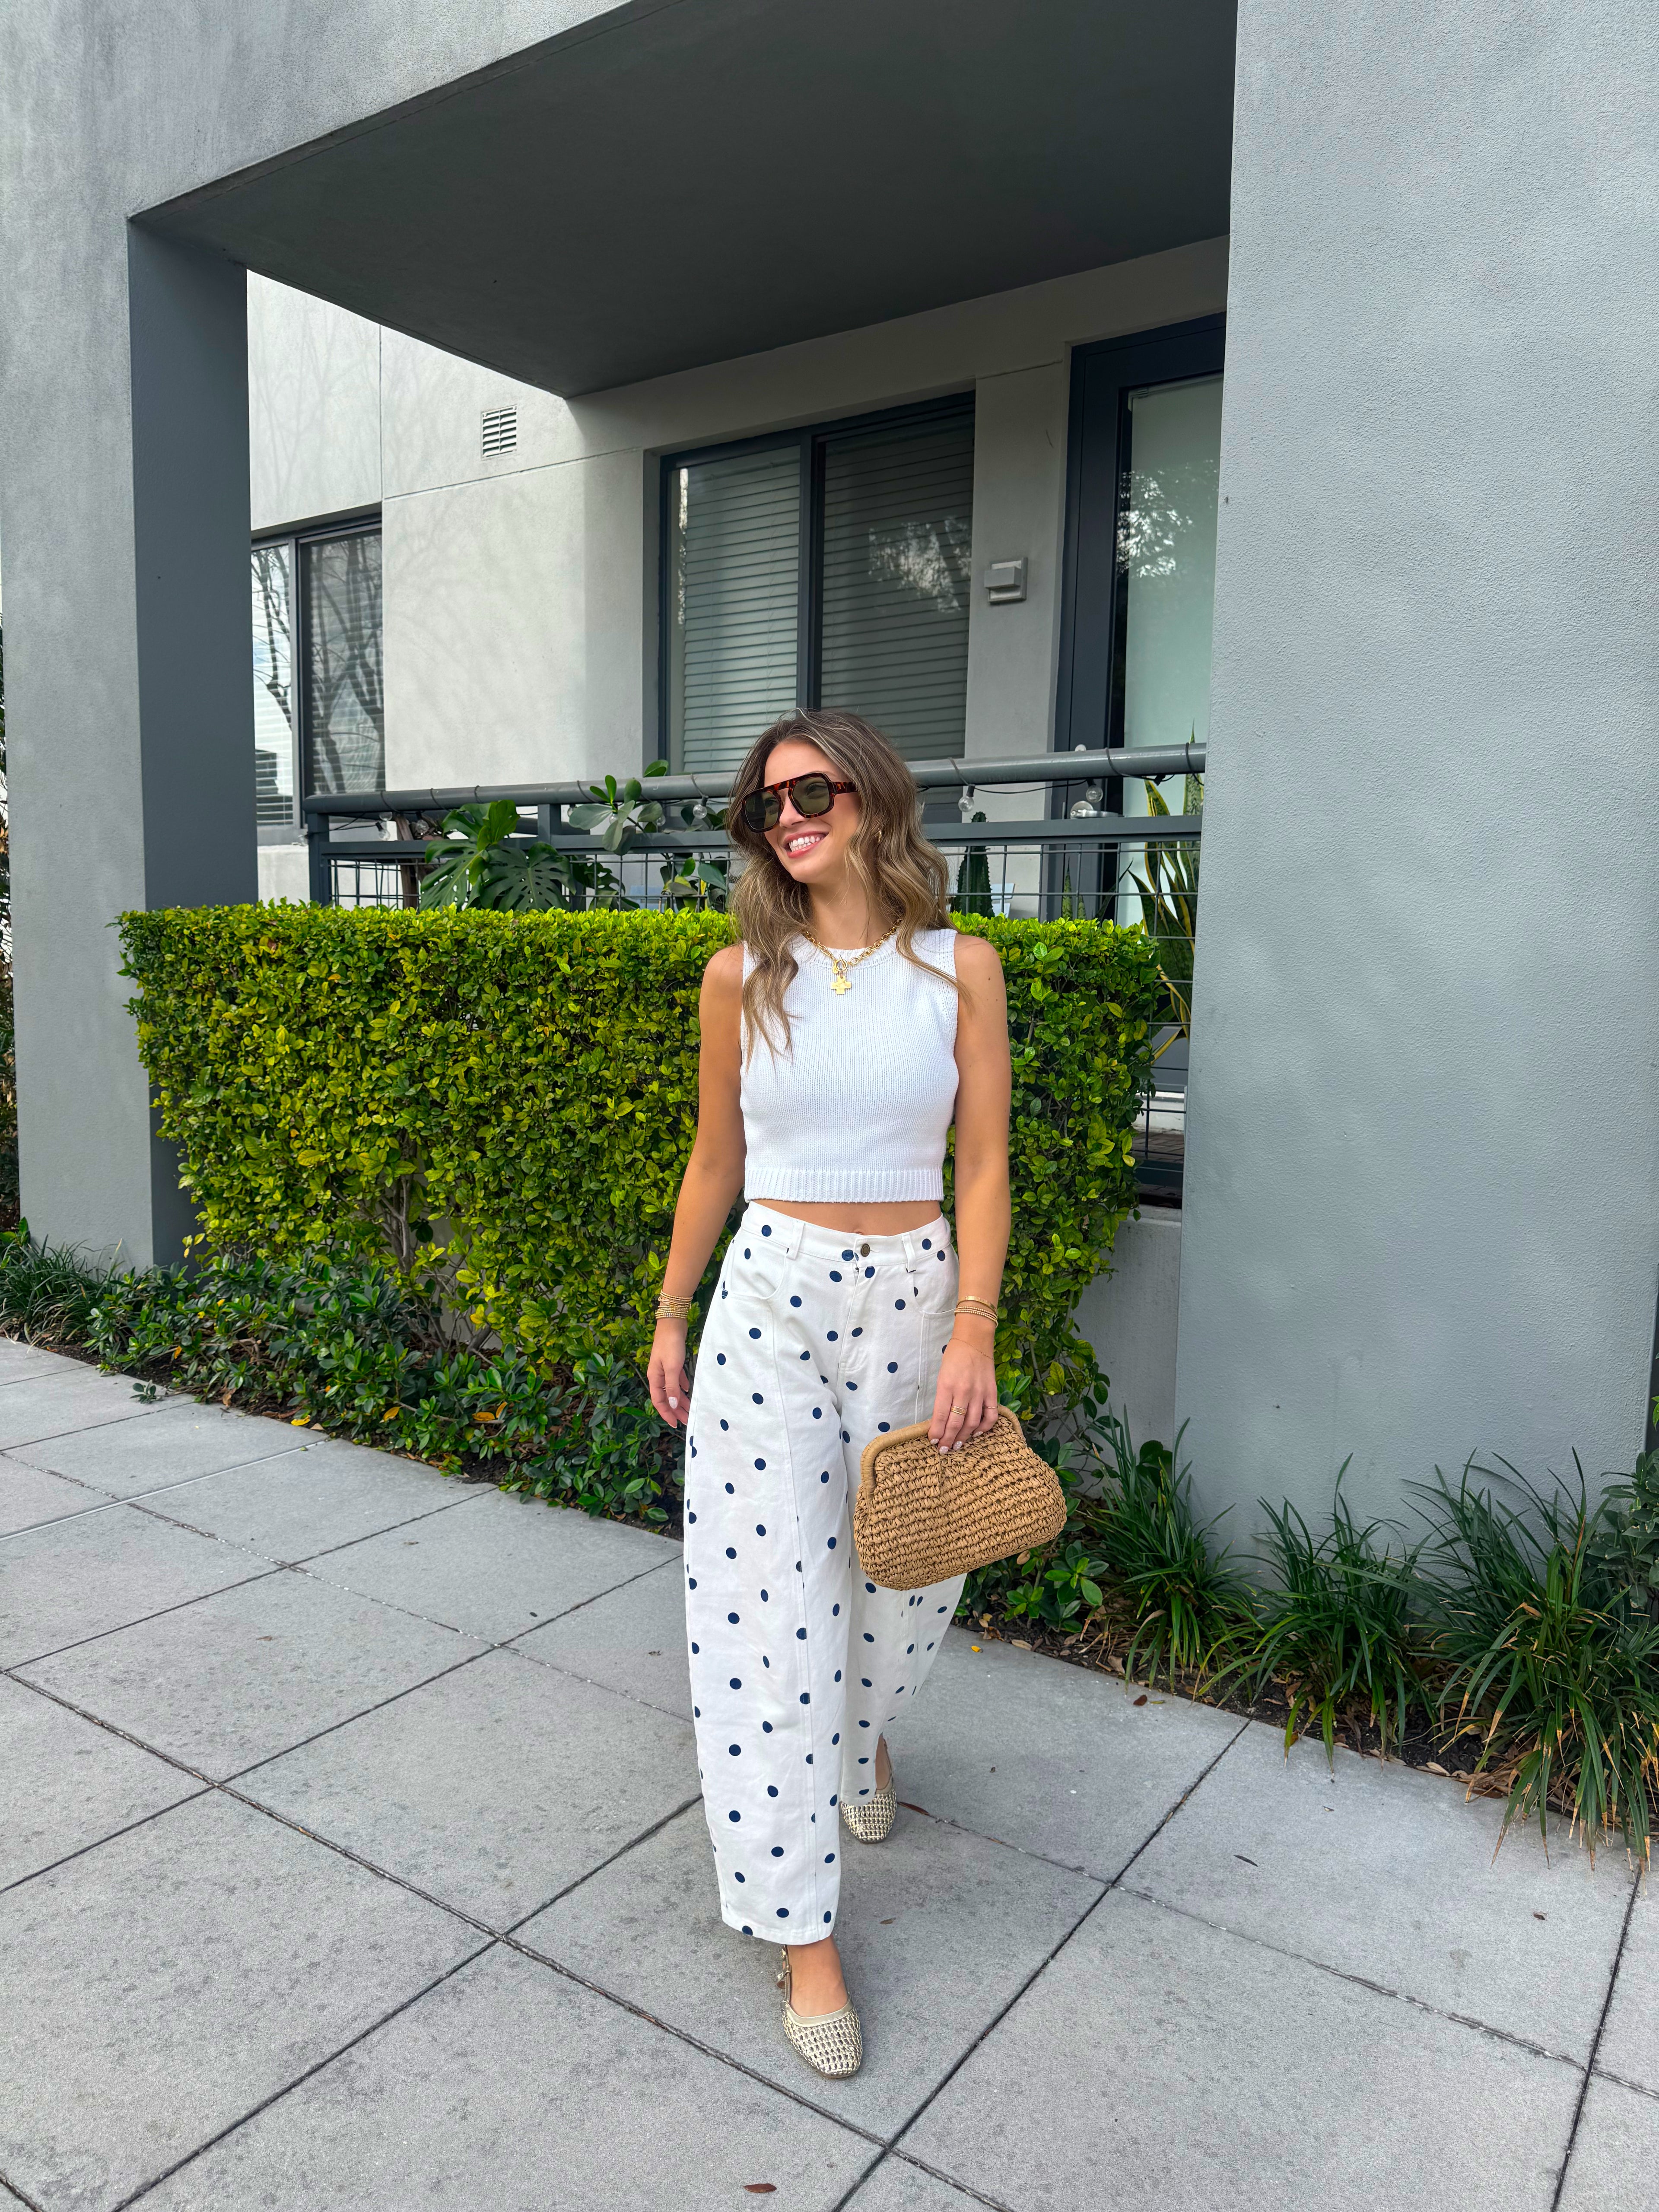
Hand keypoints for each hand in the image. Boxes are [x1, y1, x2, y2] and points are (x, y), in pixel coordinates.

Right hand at [648, 1320, 691, 1426]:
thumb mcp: (672, 1367)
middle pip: (667, 1398)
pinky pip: (677, 1378)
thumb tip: (673, 1405)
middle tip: (687, 1421)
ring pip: (673, 1389)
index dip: (667, 1414)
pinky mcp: (673, 1362)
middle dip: (677, 1410)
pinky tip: (688, 1389)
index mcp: (655, 1378)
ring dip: (681, 1400)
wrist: (672, 1322)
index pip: (659, 1402)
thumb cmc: (671, 1344)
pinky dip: (682, 1385)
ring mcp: (665, 1368)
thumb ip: (672, 1387)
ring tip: (691, 1409)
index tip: (676, 1424)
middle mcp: (658, 1375)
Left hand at [929, 1320, 998, 1452]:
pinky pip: (990, 1416)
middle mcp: (963, 1391)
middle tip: (943, 1449)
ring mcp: (979, 1393)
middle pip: (956, 1423)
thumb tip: (941, 1420)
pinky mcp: (992, 1393)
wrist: (974, 1341)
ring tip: (957, 1445)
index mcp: (946, 1386)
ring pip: (972, 1423)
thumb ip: (942, 1397)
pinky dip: (984, 1427)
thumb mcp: (941, 1376)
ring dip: (964, 1437)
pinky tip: (976, 1433)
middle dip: (948, 1439)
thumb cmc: (953, 1358)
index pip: (940, 1416)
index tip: (932, 1441)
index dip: (936, 1432)